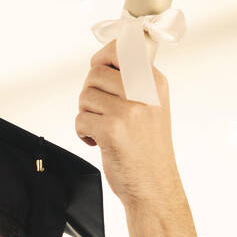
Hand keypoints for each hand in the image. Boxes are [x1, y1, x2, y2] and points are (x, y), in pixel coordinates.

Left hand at [75, 40, 197, 236]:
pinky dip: (82, 131)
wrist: (154, 187)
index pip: (123, 49)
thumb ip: (134, 83)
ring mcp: (128, 111)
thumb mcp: (153, 108)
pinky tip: (96, 141)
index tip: (97, 67)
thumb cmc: (148, 150)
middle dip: (89, 91)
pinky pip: (80, 118)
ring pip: (86, 96)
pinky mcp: (111, 130)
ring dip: (86, 113)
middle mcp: (144, 92)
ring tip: (99, 128)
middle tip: (97, 110)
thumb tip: (102, 61)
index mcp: (156, 82)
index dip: (102, 57)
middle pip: (96, 72)